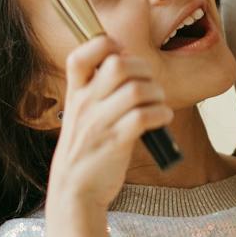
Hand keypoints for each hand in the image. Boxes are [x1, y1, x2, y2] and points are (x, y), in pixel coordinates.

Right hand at [48, 34, 172, 212]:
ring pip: (137, 90)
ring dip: (157, 93)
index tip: (121, 55)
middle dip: (143, 69)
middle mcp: (85, 104)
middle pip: (118, 65)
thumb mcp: (80, 114)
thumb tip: (126, 61)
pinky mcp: (116, 143)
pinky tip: (161, 119)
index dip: (105, 45)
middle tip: (149, 84)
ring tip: (157, 104)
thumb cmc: (86, 148)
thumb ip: (97, 89)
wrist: (74, 191)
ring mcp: (99, 124)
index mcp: (75, 93)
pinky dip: (161, 114)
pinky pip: (144, 116)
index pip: (81, 55)